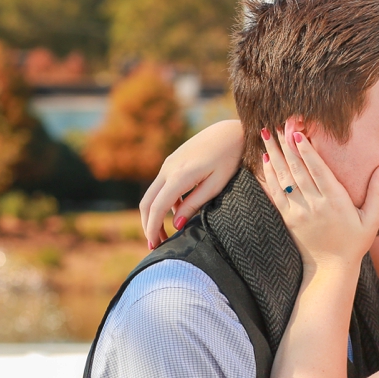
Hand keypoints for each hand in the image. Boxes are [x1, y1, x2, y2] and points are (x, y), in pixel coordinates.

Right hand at [139, 119, 243, 247]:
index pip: (158, 207)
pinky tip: (177, 215)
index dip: (153, 228)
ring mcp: (169, 163)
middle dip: (148, 225)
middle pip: (147, 202)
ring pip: (152, 194)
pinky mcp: (173, 162)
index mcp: (180, 175)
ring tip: (164, 235)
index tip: (155, 246)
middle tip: (155, 245)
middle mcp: (168, 168)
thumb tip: (177, 225)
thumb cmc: (229, 158)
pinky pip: (162, 186)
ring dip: (154, 215)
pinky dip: (163, 203)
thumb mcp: (216, 185)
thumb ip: (195, 204)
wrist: (230, 131)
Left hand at [259, 121, 378, 270]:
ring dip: (274, 156)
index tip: (297, 133)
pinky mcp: (289, 219)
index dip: (306, 151)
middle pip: (297, 170)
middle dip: (285, 146)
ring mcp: (299, 212)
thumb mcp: (371, 220)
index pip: (318, 171)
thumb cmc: (354, 243)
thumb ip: (377, 193)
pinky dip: (270, 177)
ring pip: (284, 179)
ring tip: (265, 136)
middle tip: (276, 125)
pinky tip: (265, 161)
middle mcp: (315, 206)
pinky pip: (276, 194)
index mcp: (336, 202)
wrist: (331, 268)